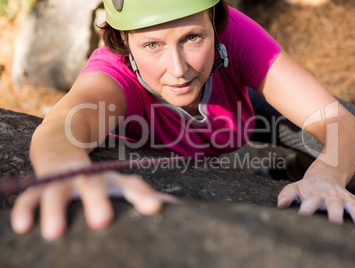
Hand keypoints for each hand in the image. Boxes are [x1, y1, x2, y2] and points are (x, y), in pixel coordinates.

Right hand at [10, 171, 176, 239]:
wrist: (62, 145)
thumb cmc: (97, 176)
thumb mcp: (119, 183)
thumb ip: (143, 195)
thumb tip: (175, 206)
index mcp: (111, 178)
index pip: (130, 184)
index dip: (142, 195)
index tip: (155, 208)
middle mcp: (88, 177)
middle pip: (93, 185)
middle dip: (97, 201)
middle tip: (102, 221)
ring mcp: (63, 179)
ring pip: (58, 193)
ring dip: (56, 210)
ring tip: (55, 233)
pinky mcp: (41, 184)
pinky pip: (30, 196)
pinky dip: (26, 208)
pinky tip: (23, 226)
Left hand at [277, 173, 354, 227]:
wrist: (325, 175)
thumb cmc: (307, 187)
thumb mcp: (294, 188)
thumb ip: (286, 196)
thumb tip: (279, 206)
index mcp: (314, 194)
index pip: (309, 204)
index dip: (306, 211)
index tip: (303, 219)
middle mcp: (331, 197)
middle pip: (334, 206)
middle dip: (335, 215)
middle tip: (336, 226)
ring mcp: (345, 198)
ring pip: (354, 206)